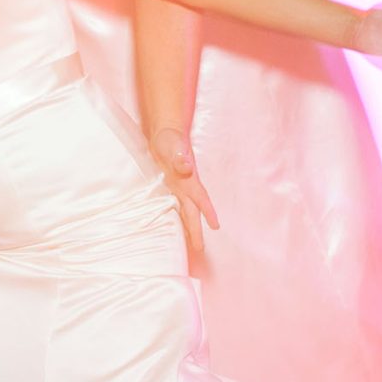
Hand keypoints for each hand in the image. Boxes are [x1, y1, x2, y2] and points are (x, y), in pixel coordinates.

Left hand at [152, 128, 218, 257]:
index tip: (216, 226)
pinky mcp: (170, 185)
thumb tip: (186, 167)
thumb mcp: (173, 146)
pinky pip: (175, 204)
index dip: (208, 212)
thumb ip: (179, 158)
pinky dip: (177, 214)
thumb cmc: (170, 139)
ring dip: (188, 225)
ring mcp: (179, 186)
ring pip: (185, 210)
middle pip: (193, 211)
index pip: (200, 198)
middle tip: (200, 249)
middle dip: (197, 229)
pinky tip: (174, 223)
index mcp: (189, 179)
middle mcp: (186, 185)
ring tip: (191, 242)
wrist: (165, 133)